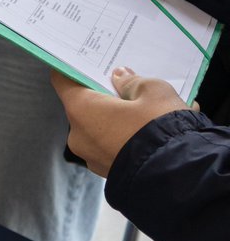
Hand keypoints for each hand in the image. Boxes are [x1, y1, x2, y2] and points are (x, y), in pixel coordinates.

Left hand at [51, 68, 193, 176]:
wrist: (178, 176)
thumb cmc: (161, 128)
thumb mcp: (153, 91)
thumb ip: (132, 81)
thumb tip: (120, 78)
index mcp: (81, 110)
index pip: (63, 81)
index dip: (74, 69)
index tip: (86, 63)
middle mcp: (78, 135)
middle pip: (85, 106)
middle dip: (106, 96)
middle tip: (129, 86)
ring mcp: (91, 156)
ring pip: (102, 128)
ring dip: (120, 117)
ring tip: (151, 111)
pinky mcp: (107, 171)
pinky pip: (115, 146)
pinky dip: (129, 136)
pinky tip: (155, 130)